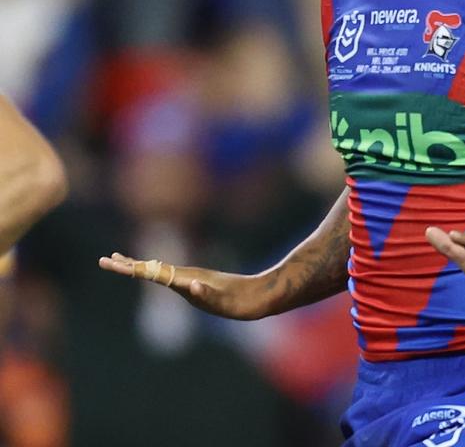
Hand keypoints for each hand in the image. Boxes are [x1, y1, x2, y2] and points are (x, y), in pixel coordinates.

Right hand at [98, 252, 269, 319]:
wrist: (262, 296)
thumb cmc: (241, 300)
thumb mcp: (223, 300)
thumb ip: (208, 294)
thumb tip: (193, 285)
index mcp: (185, 279)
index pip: (151, 272)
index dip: (130, 268)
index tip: (109, 261)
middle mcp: (186, 278)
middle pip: (151, 269)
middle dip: (128, 266)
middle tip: (104, 260)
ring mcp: (192, 282)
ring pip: (160, 272)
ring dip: (139, 268)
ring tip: (122, 263)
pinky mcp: (200, 287)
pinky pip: (172, 278)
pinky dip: (157, 274)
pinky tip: (152, 272)